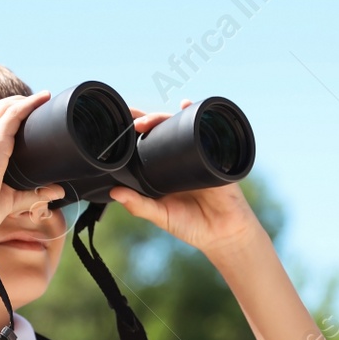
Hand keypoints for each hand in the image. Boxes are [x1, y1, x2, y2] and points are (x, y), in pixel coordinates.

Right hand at [0, 92, 64, 236]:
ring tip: (42, 98)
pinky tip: (41, 99)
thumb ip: (32, 194)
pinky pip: (13, 114)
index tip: (20, 112)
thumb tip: (57, 192)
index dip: (2, 113)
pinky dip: (29, 104)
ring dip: (24, 101)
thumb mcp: (6, 198)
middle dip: (15, 103)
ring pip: (4, 108)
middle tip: (36, 103)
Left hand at [109, 101, 261, 254]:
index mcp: (163, 171)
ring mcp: (196, 155)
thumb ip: (139, 206)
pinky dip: (196, 116)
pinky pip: (204, 131)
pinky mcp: (213, 155)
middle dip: (148, 121)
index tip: (120, 129)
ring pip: (180, 127)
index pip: (146, 146)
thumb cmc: (192, 226)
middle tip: (136, 123)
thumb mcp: (161, 216)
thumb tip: (114, 193)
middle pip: (161, 131)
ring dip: (165, 117)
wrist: (224, 233)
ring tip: (152, 119)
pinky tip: (185, 106)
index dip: (135, 135)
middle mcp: (178, 159)